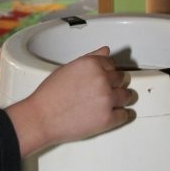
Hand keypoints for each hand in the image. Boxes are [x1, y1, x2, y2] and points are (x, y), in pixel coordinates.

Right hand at [6, 46, 135, 156]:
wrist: (41, 118)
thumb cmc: (49, 95)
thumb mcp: (68, 69)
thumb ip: (90, 59)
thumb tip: (105, 51)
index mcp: (92, 64)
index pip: (112, 64)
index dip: (107, 72)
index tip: (104, 78)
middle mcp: (102, 79)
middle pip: (121, 79)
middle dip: (115, 85)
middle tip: (104, 92)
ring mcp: (107, 99)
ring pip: (127, 96)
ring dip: (121, 99)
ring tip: (108, 103)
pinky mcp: (108, 118)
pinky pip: (124, 115)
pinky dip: (120, 116)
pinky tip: (111, 115)